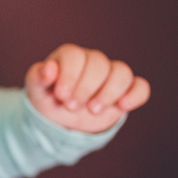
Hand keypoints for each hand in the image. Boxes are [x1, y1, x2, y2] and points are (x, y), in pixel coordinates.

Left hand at [24, 44, 150, 133]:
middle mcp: (93, 61)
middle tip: (73, 107)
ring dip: (108, 93)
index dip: (69, 76)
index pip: (75, 56)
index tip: (62, 97)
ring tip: (93, 110)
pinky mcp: (125, 92)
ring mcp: (111, 76)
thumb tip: (49, 68)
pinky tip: (122, 106)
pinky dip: (135, 95)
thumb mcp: (36, 92)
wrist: (62, 120)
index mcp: (70, 57)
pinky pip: (140, 87)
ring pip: (122, 72)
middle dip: (86, 88)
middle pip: (99, 64)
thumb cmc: (49, 100)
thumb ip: (37, 78)